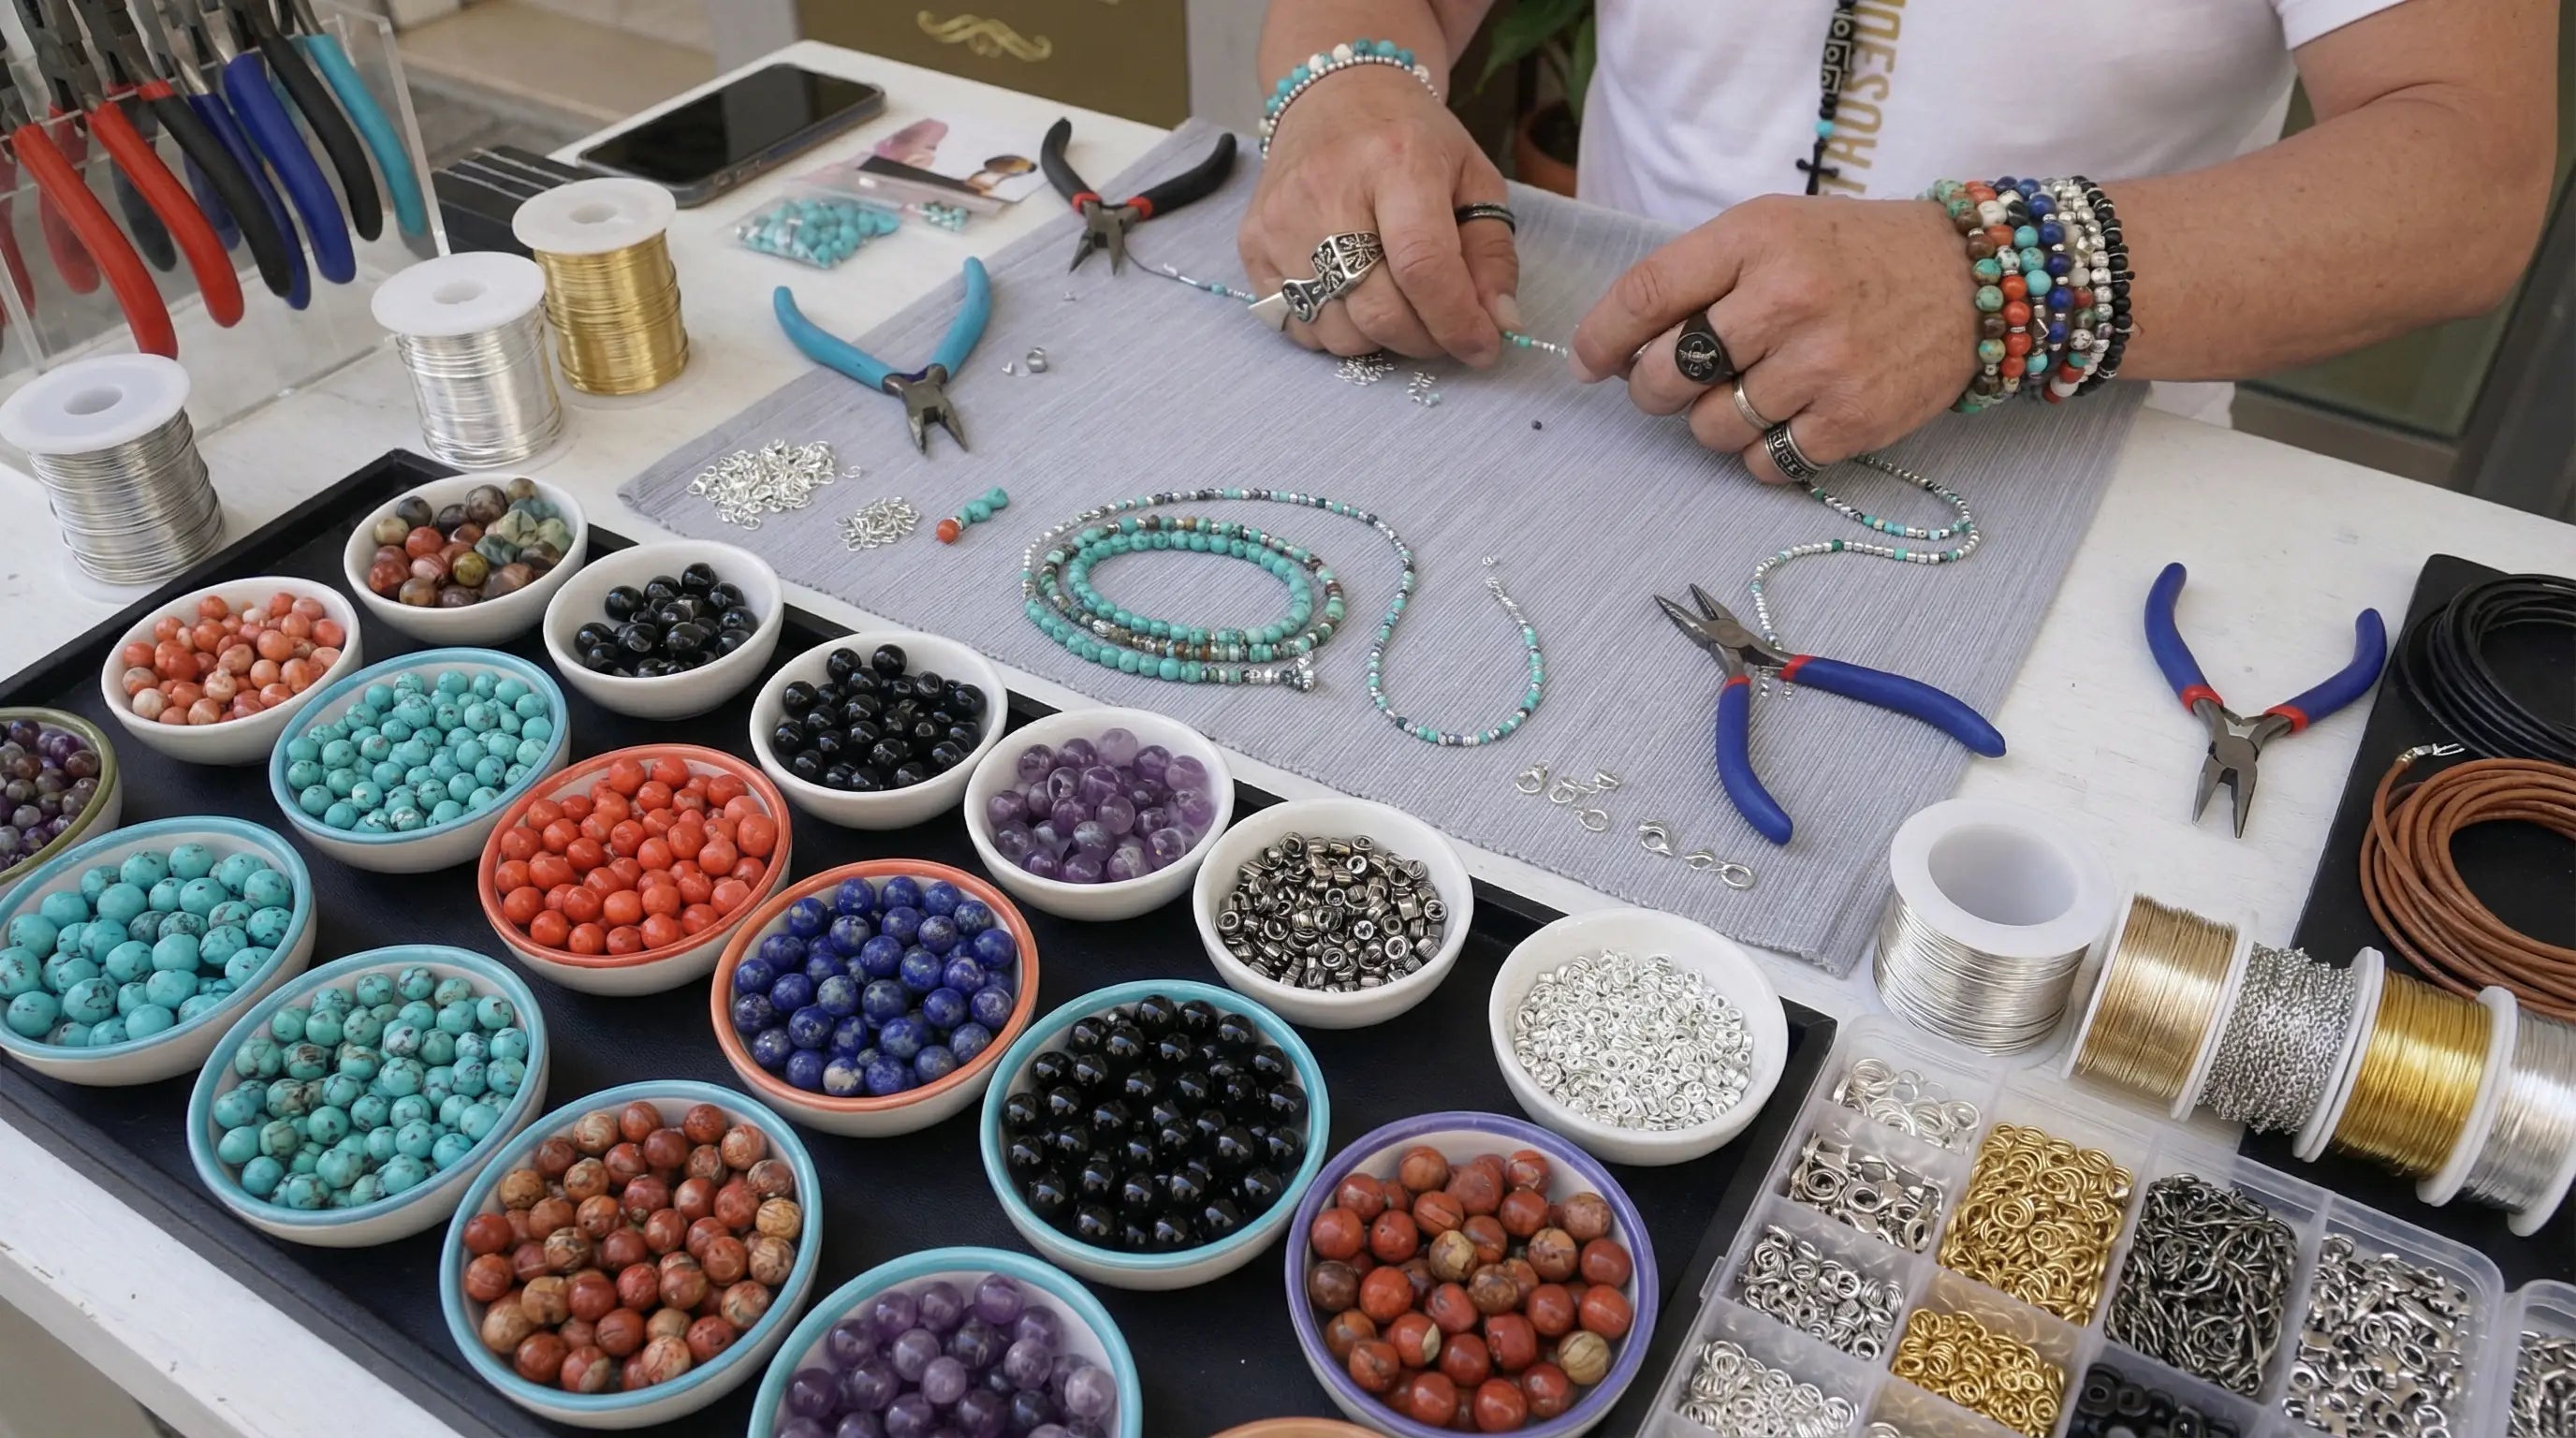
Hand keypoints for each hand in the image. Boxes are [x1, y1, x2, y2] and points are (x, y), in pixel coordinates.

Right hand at [1238, 66, 1516, 364]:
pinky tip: (1354, 296)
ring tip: (1397, 303)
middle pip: (1379, 311)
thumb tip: (1500, 324)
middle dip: (1425, 339)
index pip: (1423, 266)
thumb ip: (1492, 254)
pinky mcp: (1252, 245)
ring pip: (1339, 332)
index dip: (1457, 322)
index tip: (1483, 347)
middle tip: (1444, 330)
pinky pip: (1301, 327)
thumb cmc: (1410, 141)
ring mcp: (1281, 221)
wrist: (1334, 97)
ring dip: (1380, 339)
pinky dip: (1337, 330)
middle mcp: (1328, 189)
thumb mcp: (1473, 178)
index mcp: (1396, 160)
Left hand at [1570, 195, 1977, 480]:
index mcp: (1757, 239)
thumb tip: (1615, 349)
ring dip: (1711, 421)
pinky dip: (1759, 452)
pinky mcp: (1851, 421)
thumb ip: (1698, 276)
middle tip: (1673, 381)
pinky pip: (1762, 463)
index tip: (1588, 362)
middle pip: (1665, 374)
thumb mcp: (1774, 230)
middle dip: (1652, 388)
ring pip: (1709, 427)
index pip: (1645, 295)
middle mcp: (1787, 300)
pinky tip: (1788, 416)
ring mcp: (1822, 365)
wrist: (1972, 278)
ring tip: (1747, 391)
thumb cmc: (1854, 255)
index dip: (1600, 337)